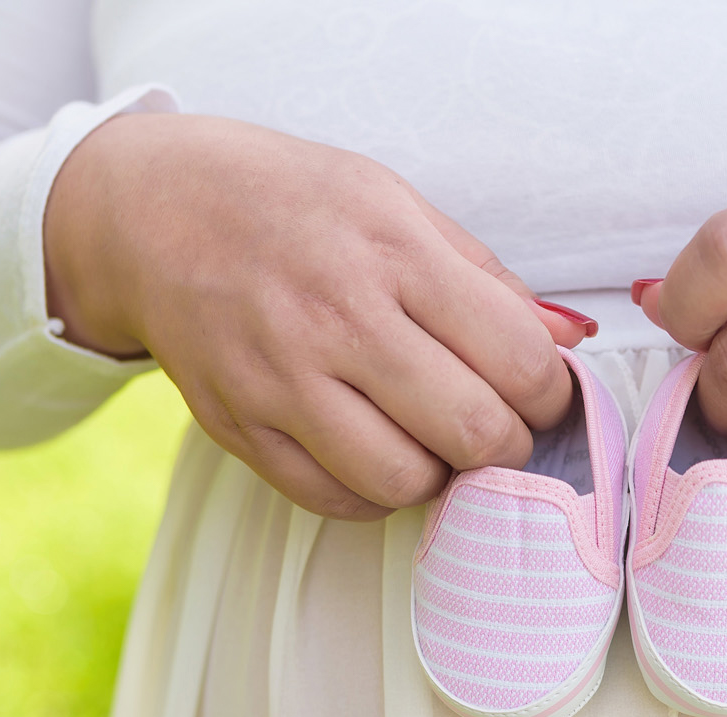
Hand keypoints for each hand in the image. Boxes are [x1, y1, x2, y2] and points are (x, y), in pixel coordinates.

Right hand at [45, 114, 590, 519]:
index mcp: (391, 252)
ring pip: (404, 482)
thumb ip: (488, 280)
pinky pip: (334, 500)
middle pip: (471, 430)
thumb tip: (572, 340)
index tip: (541, 394)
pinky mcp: (238, 426)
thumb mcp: (398, 207)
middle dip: (506, 444)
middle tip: (496, 427)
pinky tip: (376, 452)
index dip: (550, 394)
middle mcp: (335, 316)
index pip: (516, 359)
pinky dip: (372, 493)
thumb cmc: (293, 205)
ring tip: (432, 442)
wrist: (154, 210)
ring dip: (438, 477)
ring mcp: (280, 378)